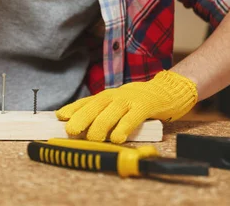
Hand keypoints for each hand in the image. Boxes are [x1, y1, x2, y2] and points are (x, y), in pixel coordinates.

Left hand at [56, 70, 197, 143]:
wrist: (169, 90)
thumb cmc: (140, 102)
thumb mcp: (119, 105)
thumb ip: (104, 115)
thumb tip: (83, 129)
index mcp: (108, 97)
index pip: (87, 102)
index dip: (73, 108)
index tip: (60, 116)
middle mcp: (116, 96)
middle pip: (95, 105)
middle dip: (81, 117)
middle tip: (71, 130)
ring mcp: (131, 99)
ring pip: (111, 111)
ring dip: (100, 125)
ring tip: (94, 138)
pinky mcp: (146, 106)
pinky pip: (133, 117)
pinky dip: (124, 128)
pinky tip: (118, 138)